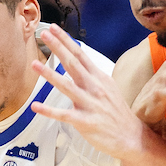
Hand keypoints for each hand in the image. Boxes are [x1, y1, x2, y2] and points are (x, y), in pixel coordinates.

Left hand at [30, 25, 146, 162]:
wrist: (131, 136)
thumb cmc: (116, 113)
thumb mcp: (108, 88)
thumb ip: (92, 77)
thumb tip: (78, 65)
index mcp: (99, 78)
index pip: (80, 54)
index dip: (66, 41)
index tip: (54, 29)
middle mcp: (94, 88)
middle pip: (73, 63)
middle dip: (58, 47)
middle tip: (44, 34)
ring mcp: (89, 104)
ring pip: (66, 86)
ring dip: (49, 74)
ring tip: (34, 64)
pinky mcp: (85, 121)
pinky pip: (63, 114)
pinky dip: (48, 111)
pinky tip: (36, 106)